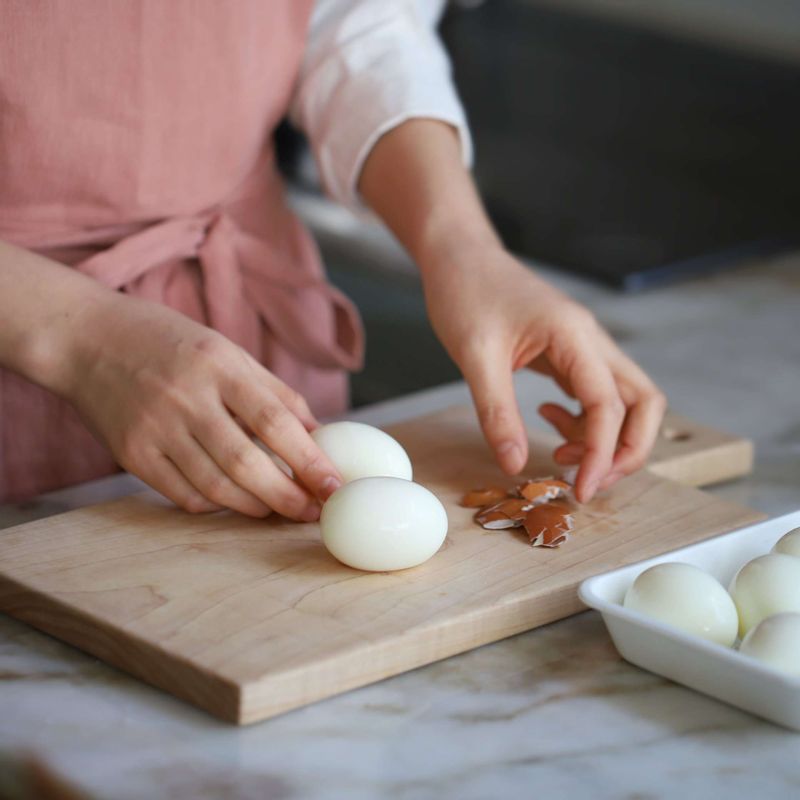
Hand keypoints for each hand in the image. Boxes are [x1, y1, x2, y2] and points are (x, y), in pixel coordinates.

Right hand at [58, 294, 342, 517]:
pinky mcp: (131, 453)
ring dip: (255, 506)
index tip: (334, 485)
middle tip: (312, 512)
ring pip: (215, 486)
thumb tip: (316, 434)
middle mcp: (186, 398)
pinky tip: (232, 501)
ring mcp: (155, 428)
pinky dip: (215, 504)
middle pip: (246, 463)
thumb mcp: (227, 350)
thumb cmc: (168, 341)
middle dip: (287, 496)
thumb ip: (272, 392)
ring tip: (278, 510)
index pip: (275, 422)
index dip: (309, 460)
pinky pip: (182, 494)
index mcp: (219, 366)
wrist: (87, 338)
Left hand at [423, 245, 666, 502]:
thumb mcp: (474, 357)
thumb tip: (516, 465)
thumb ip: (497, 412)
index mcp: (574, 336)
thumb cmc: (466, 293)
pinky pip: (595, 394)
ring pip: (625, 401)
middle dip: (626, 450)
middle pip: (643, 402)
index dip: (600, 454)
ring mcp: (584, 346)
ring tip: (559, 455)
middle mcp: (591, 341)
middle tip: (587, 482)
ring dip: (604, 439)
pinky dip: (582, 420)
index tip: (578, 489)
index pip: (609, 405)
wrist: (460, 258)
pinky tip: (546, 420)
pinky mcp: (569, 353)